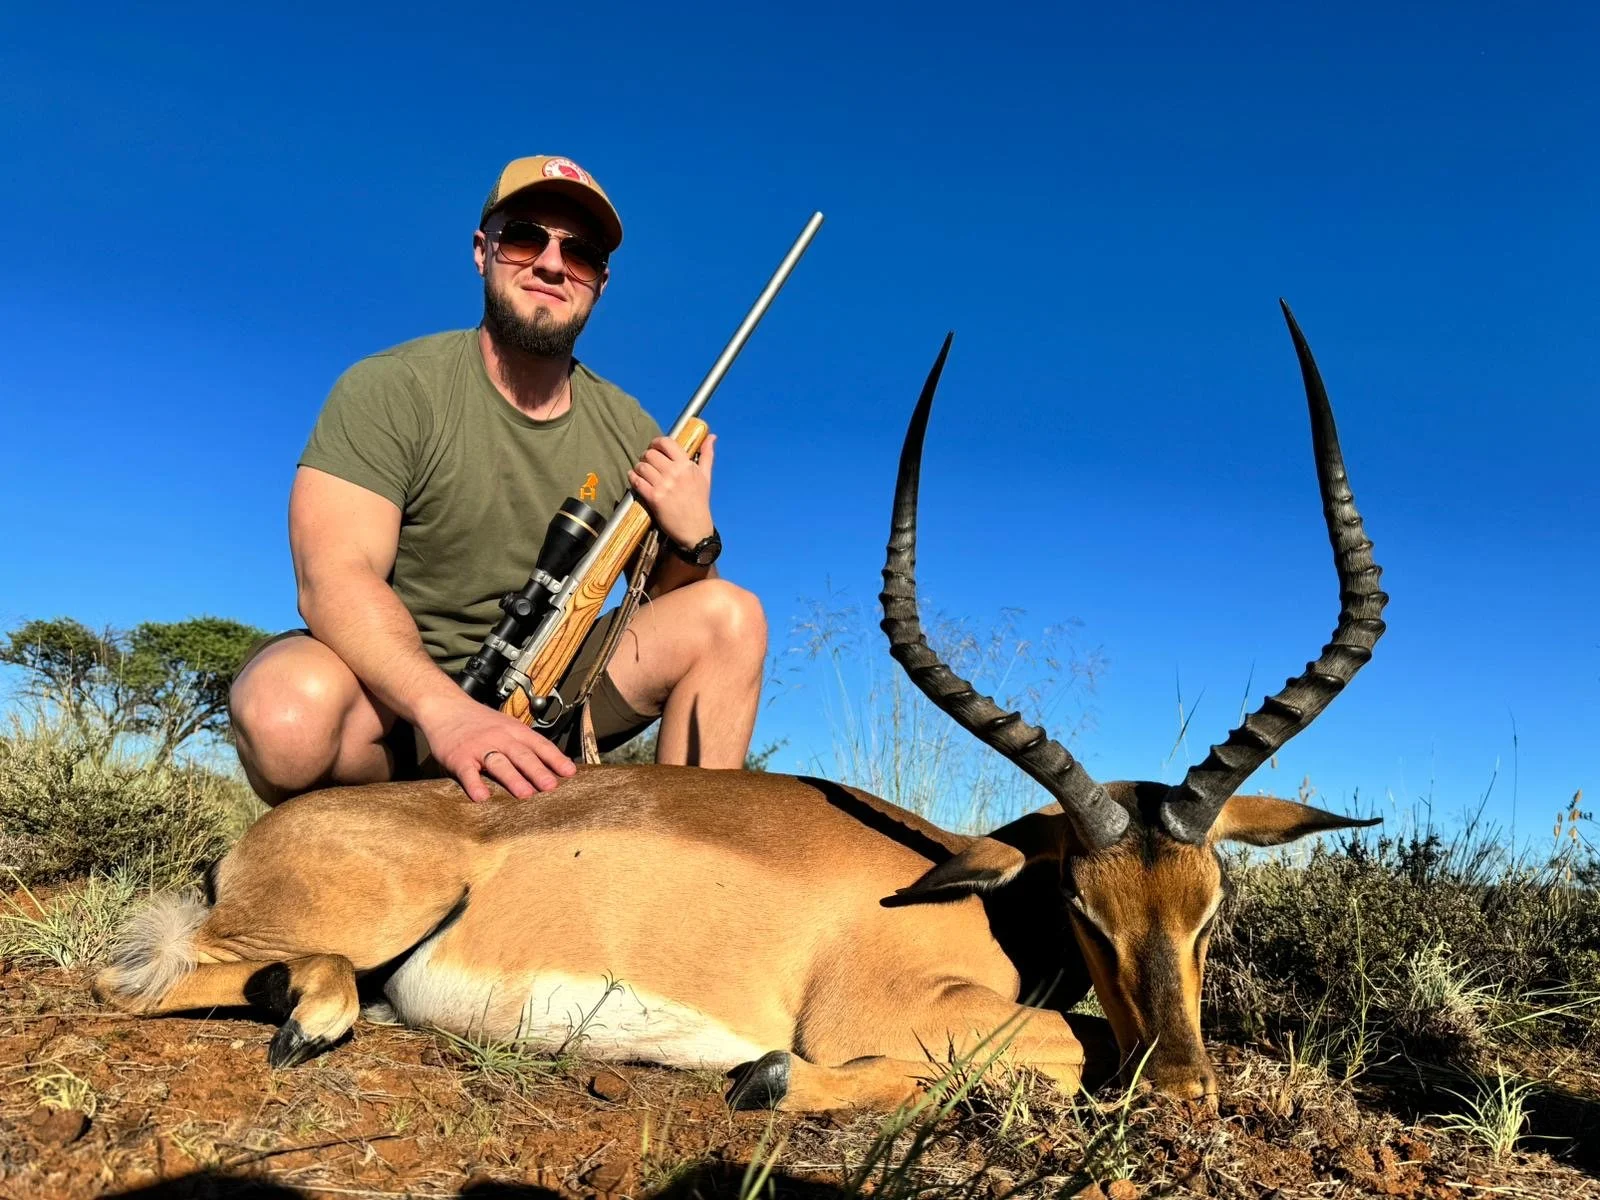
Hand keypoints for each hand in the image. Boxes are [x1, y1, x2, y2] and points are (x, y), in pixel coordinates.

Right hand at [415, 692, 576, 801]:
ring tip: (525, 794)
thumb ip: (524, 744)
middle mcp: (500, 737)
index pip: (540, 745)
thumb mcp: (506, 726)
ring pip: (499, 763)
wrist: (445, 707)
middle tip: (551, 787)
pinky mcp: (459, 757)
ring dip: (513, 779)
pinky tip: (482, 797)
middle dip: (538, 771)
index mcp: (515, 731)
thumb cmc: (479, 722)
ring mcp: (479, 747)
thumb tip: (551, 766)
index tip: (570, 772)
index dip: (555, 759)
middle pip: (522, 755)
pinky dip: (475, 784)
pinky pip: (467, 773)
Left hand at [628, 434, 714, 549]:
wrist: (695, 528)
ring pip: (641, 466)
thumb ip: (707, 455)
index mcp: (686, 465)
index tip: (654, 447)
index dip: (656, 442)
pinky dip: (632, 478)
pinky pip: (637, 481)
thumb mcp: (706, 477)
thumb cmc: (700, 502)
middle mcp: (674, 472)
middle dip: (646, 456)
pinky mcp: (654, 498)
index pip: (666, 443)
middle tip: (647, 462)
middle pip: (650, 454)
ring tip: (641, 471)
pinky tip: (634, 478)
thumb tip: (712, 436)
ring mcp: (663, 485)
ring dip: (638, 467)